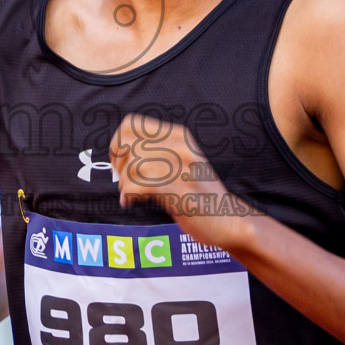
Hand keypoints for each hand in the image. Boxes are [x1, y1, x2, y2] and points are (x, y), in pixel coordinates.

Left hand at [108, 113, 251, 251]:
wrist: (228, 220)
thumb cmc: (197, 194)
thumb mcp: (181, 162)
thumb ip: (157, 151)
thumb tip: (118, 149)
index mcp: (179, 136)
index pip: (132, 124)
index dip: (117, 142)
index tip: (121, 162)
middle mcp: (182, 148)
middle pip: (128, 144)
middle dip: (118, 164)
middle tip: (123, 180)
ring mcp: (183, 169)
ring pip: (133, 166)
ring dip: (124, 183)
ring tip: (130, 194)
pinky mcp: (180, 192)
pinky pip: (139, 186)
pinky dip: (128, 195)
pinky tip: (131, 202)